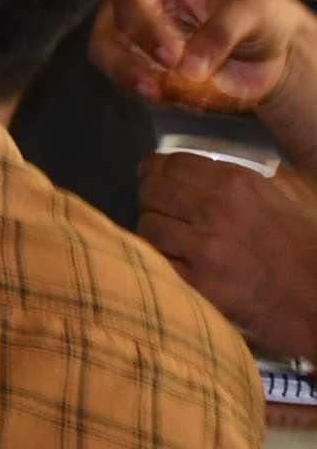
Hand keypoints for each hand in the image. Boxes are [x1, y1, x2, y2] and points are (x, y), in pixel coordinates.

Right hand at [93, 0, 311, 113]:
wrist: (271, 53)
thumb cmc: (256, 15)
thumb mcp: (250, 12)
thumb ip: (221, 33)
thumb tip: (188, 68)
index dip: (143, 25)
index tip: (171, 56)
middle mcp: (134, 10)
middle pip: (105, 32)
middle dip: (123, 62)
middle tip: (153, 87)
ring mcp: (136, 44)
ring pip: (112, 63)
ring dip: (133, 83)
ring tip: (164, 98)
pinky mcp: (147, 74)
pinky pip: (138, 87)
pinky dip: (159, 99)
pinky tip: (190, 102)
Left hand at [138, 153, 316, 358]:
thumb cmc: (308, 248)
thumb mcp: (288, 196)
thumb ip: (245, 178)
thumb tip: (201, 166)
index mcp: (236, 183)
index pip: (170, 164)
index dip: (158, 171)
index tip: (157, 179)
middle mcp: (214, 209)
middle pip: (151, 190)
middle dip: (151, 198)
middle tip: (160, 210)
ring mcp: (205, 248)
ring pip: (148, 225)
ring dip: (155, 231)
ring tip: (171, 240)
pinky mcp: (199, 284)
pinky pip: (156, 261)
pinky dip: (160, 260)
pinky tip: (175, 263)